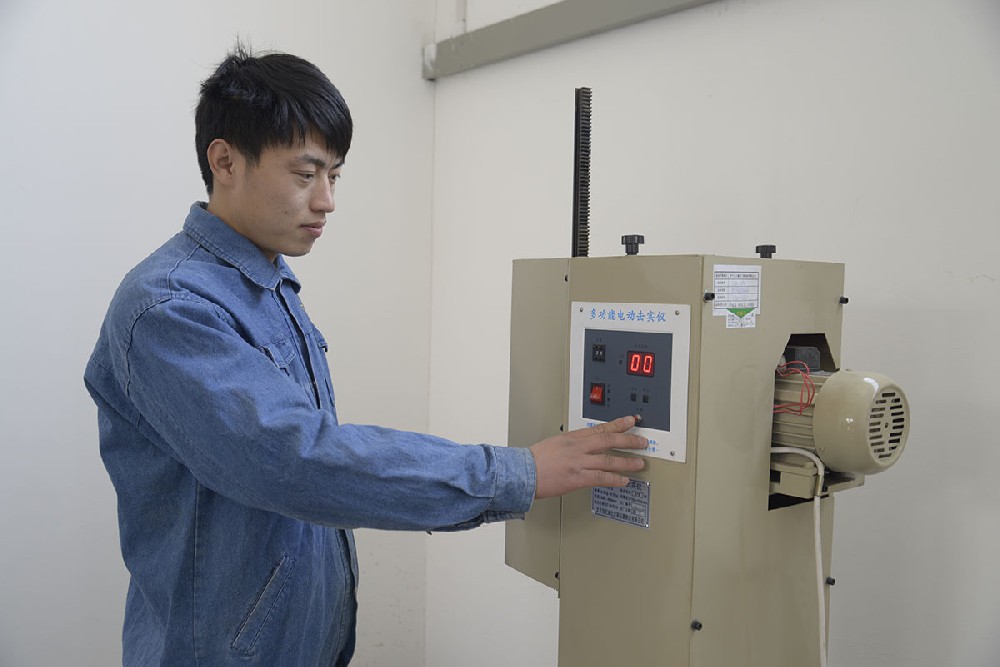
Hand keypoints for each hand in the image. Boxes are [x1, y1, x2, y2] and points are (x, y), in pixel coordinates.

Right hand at [529, 415, 646, 498]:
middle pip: (608, 440)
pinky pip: (601, 478)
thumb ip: (572, 443)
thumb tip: (585, 446)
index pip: (600, 427)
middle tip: (642, 441)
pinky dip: (614, 479)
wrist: (522, 472)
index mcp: (572, 437)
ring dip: (627, 462)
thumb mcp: (555, 443)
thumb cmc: (534, 460)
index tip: (631, 421)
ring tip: (639, 464)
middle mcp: (578, 447)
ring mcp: (578, 462)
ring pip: (608, 460)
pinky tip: (624, 481)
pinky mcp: (577, 478)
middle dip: (628, 440)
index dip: (618, 424)